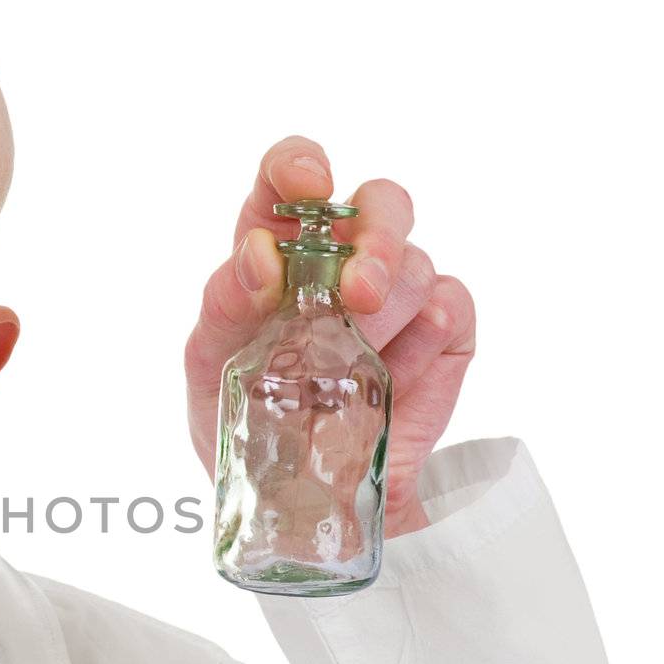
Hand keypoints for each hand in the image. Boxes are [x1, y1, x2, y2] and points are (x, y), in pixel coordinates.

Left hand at [183, 135, 477, 537]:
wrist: (297, 500)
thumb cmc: (244, 418)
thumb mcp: (211, 366)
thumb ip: (224, 304)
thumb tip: (258, 254)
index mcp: (276, 250)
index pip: (290, 176)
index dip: (301, 163)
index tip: (308, 184)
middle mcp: (343, 259)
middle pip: (381, 203)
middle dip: (376, 239)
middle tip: (359, 294)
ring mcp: (399, 294)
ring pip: (415, 265)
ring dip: (387, 316)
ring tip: (354, 368)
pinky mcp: (443, 333)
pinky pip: (453, 307)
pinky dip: (428, 337)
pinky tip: (396, 374)